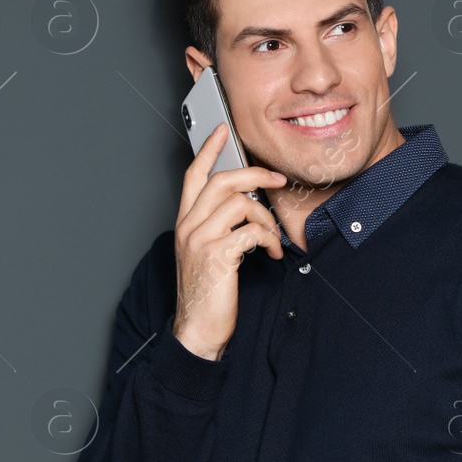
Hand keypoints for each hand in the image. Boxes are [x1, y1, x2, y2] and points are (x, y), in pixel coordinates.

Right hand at [172, 122, 286, 360]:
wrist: (197, 330)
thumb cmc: (206, 294)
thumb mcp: (206, 253)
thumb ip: (218, 227)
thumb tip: (248, 206)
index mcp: (185, 223)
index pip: (194, 175)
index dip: (208, 149)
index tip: (222, 130)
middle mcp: (188, 227)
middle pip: (222, 181)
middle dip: (255, 175)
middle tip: (277, 180)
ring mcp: (200, 240)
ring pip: (240, 203)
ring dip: (266, 219)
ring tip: (273, 239)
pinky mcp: (216, 255)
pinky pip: (251, 231)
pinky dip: (269, 240)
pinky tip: (272, 254)